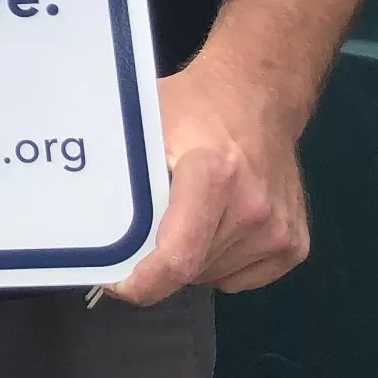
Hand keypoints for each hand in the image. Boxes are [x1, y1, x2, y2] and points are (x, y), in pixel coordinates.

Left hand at [104, 55, 309, 303]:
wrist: (260, 95)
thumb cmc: (195, 106)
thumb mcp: (146, 124)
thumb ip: (122, 172)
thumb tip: (83, 222)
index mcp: (214, 176)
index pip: (176, 257)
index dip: (141, 282)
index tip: (115, 282)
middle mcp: (254, 209)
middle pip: (190, 270)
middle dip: (160, 260)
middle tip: (151, 223)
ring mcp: (280, 231)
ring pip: (213, 277)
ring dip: (192, 260)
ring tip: (190, 212)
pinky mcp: (295, 245)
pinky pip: (240, 278)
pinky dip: (220, 262)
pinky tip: (219, 223)